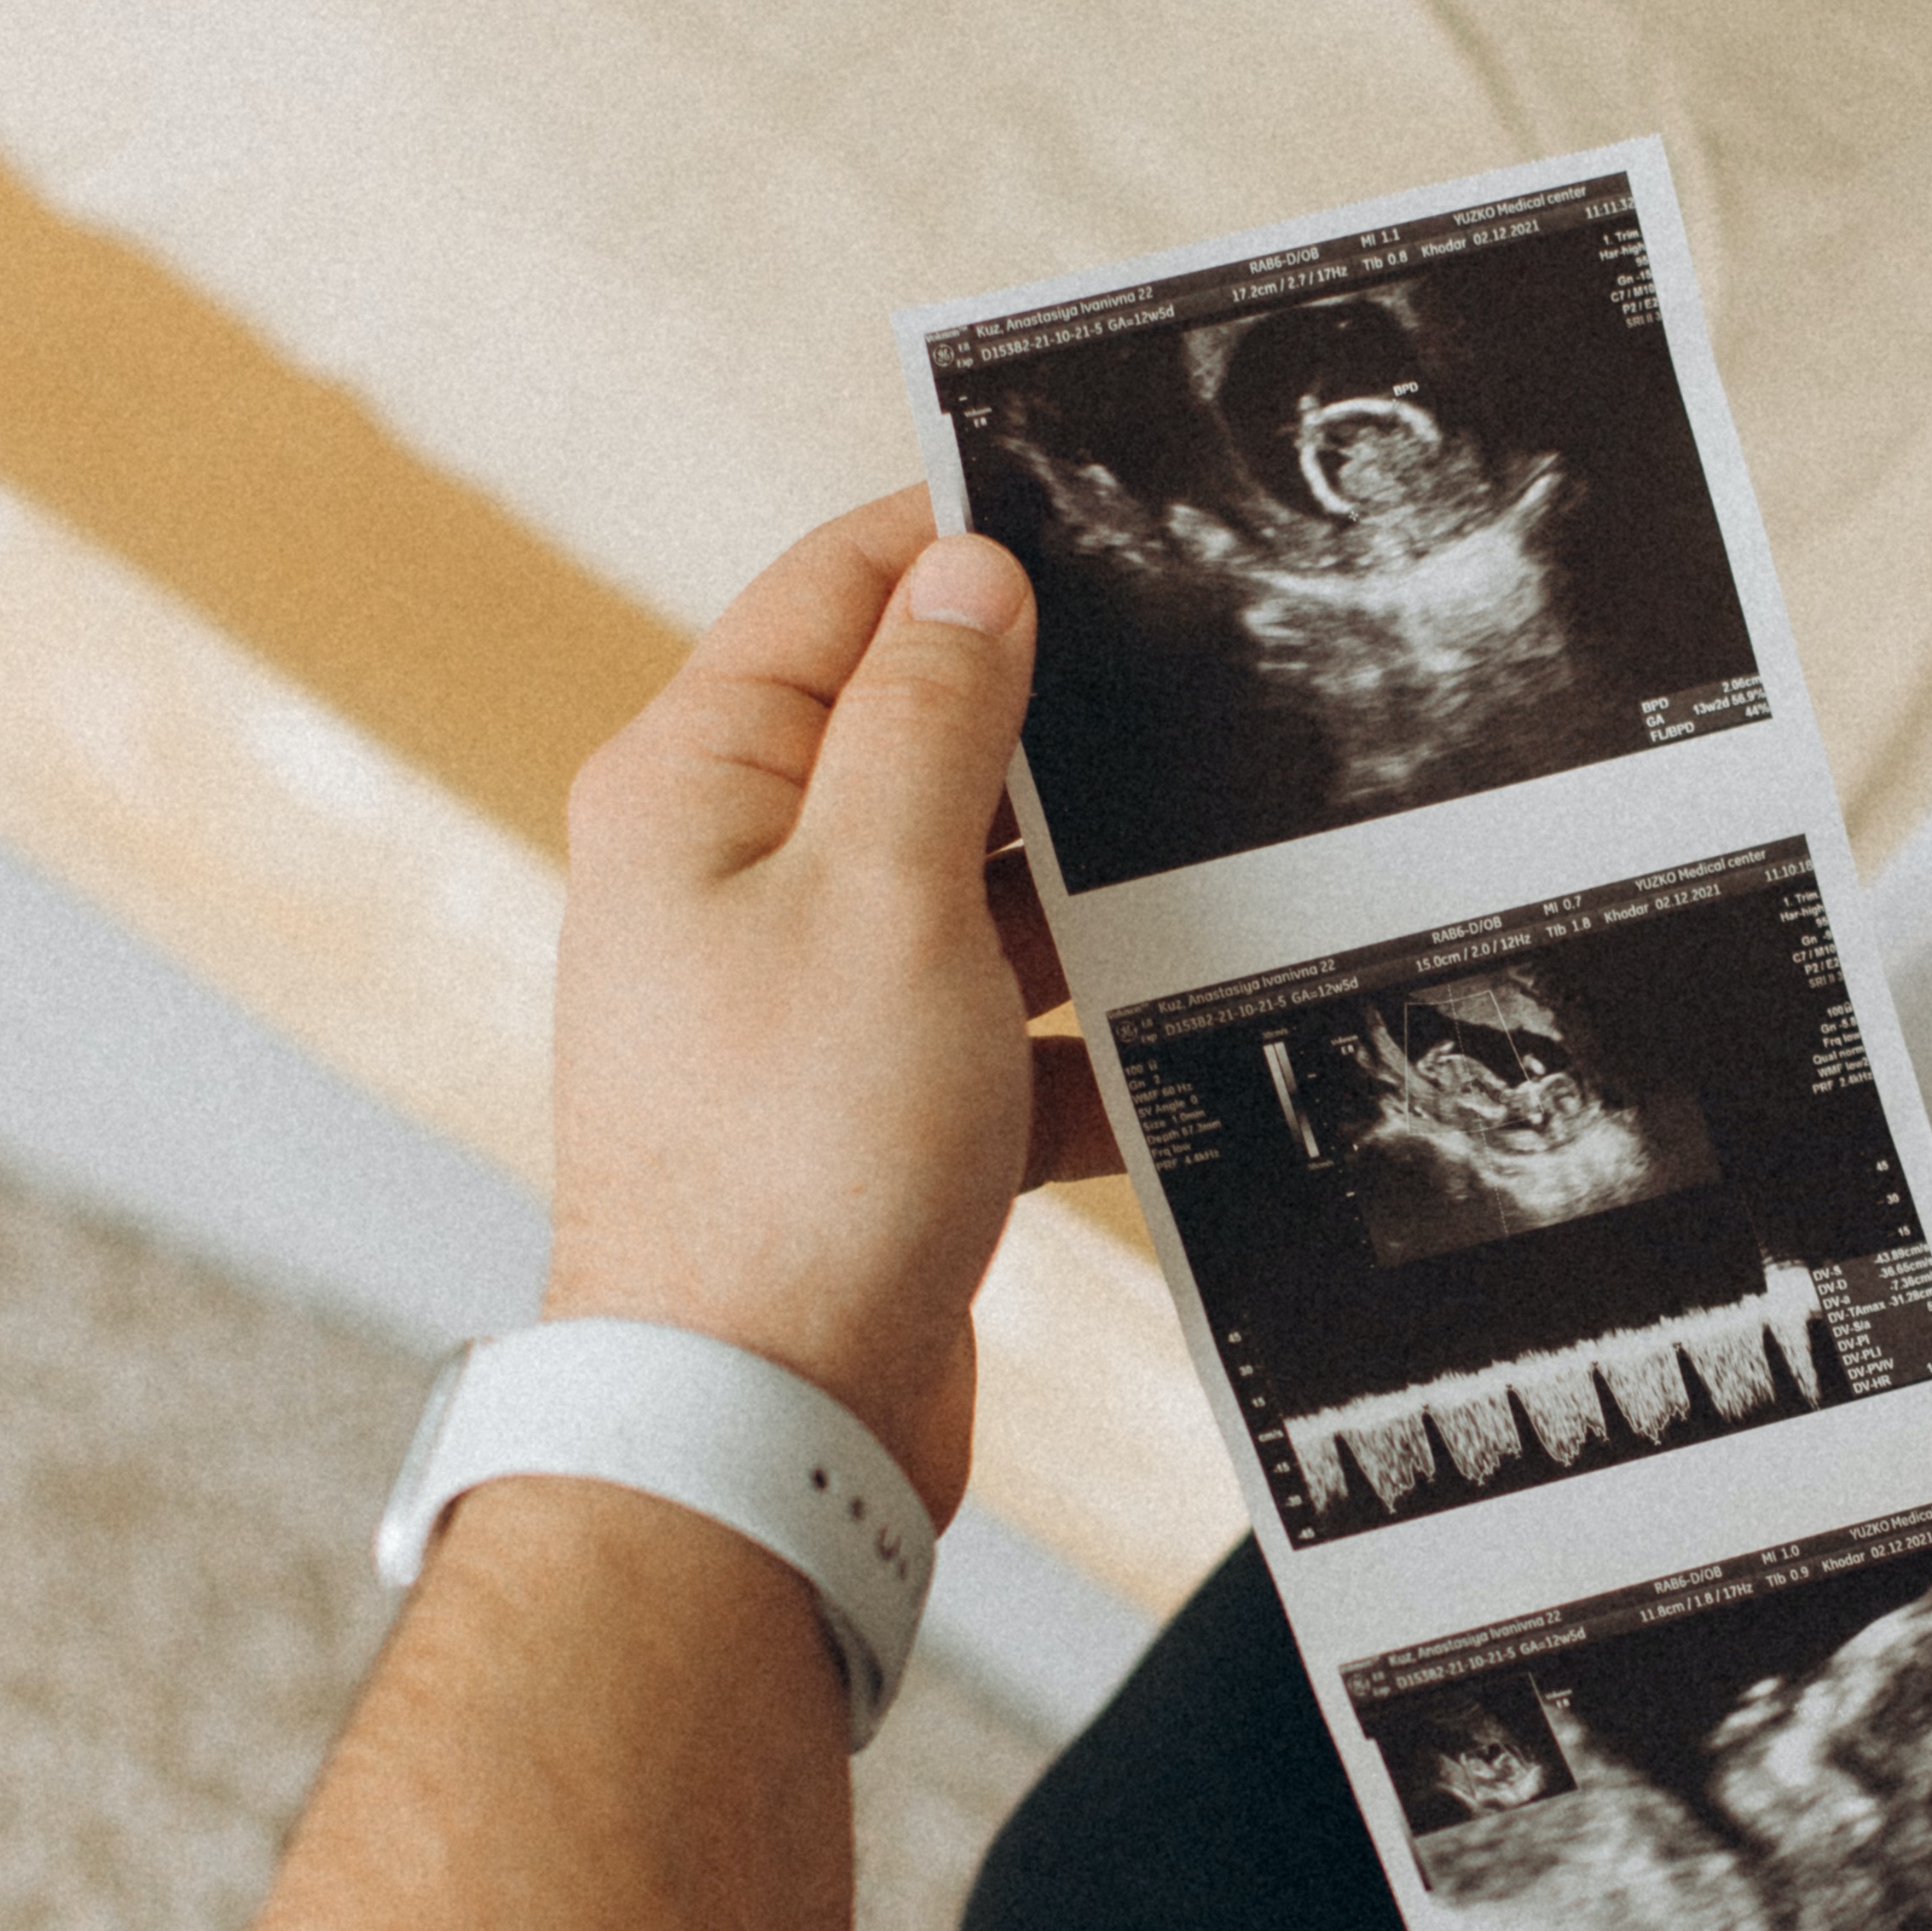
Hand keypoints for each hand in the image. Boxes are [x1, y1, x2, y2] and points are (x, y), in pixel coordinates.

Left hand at [546, 491, 1116, 1519]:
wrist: (762, 1423)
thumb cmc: (796, 1155)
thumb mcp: (882, 887)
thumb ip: (931, 712)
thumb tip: (968, 571)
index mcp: (699, 785)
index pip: (834, 591)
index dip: (959, 536)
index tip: (1095, 506)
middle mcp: (733, 879)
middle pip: (918, 737)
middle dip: (1057, 725)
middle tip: (1205, 680)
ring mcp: (805, 1003)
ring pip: (977, 893)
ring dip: (1090, 893)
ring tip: (1232, 859)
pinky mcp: (874, 1118)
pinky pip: (1005, 1038)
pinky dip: (1088, 1044)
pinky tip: (1193, 1050)